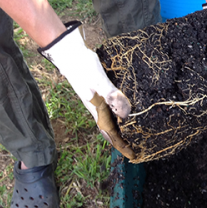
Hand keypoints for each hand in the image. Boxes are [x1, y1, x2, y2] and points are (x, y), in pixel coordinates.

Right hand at [38, 21, 135, 159]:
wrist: (68, 51)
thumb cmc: (82, 67)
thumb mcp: (99, 81)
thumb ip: (112, 96)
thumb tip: (127, 114)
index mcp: (96, 110)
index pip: (110, 133)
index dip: (121, 145)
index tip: (133, 155)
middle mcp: (97, 108)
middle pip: (111, 129)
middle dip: (124, 140)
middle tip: (138, 148)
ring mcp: (98, 100)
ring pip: (111, 119)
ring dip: (122, 128)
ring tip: (135, 134)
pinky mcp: (99, 91)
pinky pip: (111, 108)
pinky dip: (120, 113)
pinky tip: (127, 112)